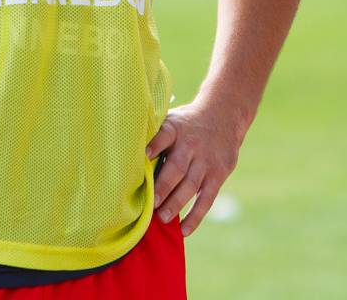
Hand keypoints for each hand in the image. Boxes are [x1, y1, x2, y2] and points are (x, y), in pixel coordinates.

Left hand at [145, 98, 244, 235]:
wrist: (223, 115)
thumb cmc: (185, 125)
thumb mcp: (171, 120)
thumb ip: (154, 136)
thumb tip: (123, 154)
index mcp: (175, 129)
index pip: (164, 135)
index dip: (154, 144)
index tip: (144, 155)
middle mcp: (191, 145)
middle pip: (177, 167)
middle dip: (163, 187)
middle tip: (150, 205)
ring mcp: (206, 160)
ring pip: (191, 185)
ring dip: (176, 203)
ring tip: (162, 218)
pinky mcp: (218, 174)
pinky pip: (207, 198)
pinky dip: (196, 215)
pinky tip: (184, 230)